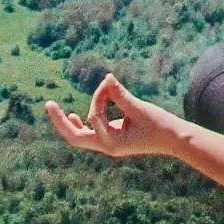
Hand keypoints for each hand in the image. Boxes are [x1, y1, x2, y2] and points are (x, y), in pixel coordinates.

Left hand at [43, 72, 179, 159]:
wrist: (175, 140)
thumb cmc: (159, 124)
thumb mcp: (139, 108)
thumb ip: (120, 94)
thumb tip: (106, 77)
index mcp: (112, 144)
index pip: (94, 117)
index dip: (98, 98)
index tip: (109, 84)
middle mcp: (107, 146)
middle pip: (75, 138)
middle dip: (60, 122)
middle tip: (48, 105)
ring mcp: (109, 144)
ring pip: (80, 136)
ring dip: (68, 123)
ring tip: (54, 109)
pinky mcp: (114, 139)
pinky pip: (91, 134)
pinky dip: (82, 124)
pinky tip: (74, 116)